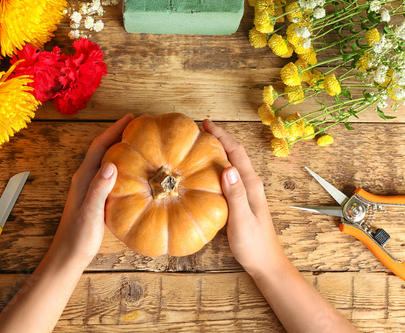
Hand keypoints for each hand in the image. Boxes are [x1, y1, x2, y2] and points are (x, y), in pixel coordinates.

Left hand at [51, 114, 133, 268]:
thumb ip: (99, 189)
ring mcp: (90, 187)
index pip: (99, 146)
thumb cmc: (78, 237)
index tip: (131, 118)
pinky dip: (121, 164)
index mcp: (83, 178)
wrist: (69, 255)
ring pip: (106, 160)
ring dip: (120, 147)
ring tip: (139, 141)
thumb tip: (111, 164)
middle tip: (139, 125)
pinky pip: (110, 173)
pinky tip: (133, 169)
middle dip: (119, 134)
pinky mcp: (95, 197)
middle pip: (102, 148)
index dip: (114, 130)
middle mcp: (85, 178)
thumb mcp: (90, 213)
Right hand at [202, 119, 288, 277]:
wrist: (266, 263)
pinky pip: (228, 176)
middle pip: (234, 153)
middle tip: (198, 130)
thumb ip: (236, 194)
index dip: (222, 135)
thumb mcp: (242, 220)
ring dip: (218, 151)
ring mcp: (247, 191)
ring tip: (199, 145)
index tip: (205, 123)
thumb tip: (227, 167)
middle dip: (218, 138)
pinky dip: (216, 167)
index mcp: (251, 184)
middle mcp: (250, 183)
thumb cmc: (254, 244)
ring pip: (231, 164)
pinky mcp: (241, 200)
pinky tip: (204, 172)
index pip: (236, 152)